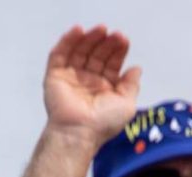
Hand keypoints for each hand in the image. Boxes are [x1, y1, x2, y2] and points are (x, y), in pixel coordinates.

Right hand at [43, 25, 141, 146]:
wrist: (80, 132)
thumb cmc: (104, 123)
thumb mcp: (126, 104)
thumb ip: (131, 85)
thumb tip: (137, 68)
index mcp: (105, 87)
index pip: (111, 63)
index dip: (117, 51)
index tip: (123, 39)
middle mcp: (88, 80)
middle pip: (96, 54)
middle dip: (105, 43)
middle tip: (114, 34)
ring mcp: (71, 77)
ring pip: (79, 51)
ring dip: (89, 38)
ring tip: (100, 29)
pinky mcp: (55, 76)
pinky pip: (59, 55)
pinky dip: (67, 41)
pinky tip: (78, 31)